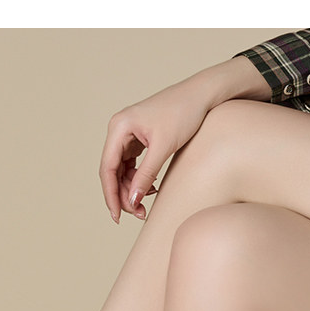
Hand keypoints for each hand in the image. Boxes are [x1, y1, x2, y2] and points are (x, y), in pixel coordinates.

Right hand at [98, 57, 270, 222]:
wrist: (202, 95)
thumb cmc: (184, 112)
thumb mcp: (164, 147)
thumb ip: (146, 175)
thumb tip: (132, 201)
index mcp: (119, 127)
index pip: (107, 168)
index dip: (110, 195)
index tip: (117, 216)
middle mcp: (119, 129)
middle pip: (112, 172)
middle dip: (123, 195)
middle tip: (138, 214)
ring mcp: (128, 134)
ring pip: (122, 171)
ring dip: (131, 190)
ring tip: (146, 205)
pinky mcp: (139, 139)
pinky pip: (132, 166)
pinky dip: (139, 180)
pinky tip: (151, 188)